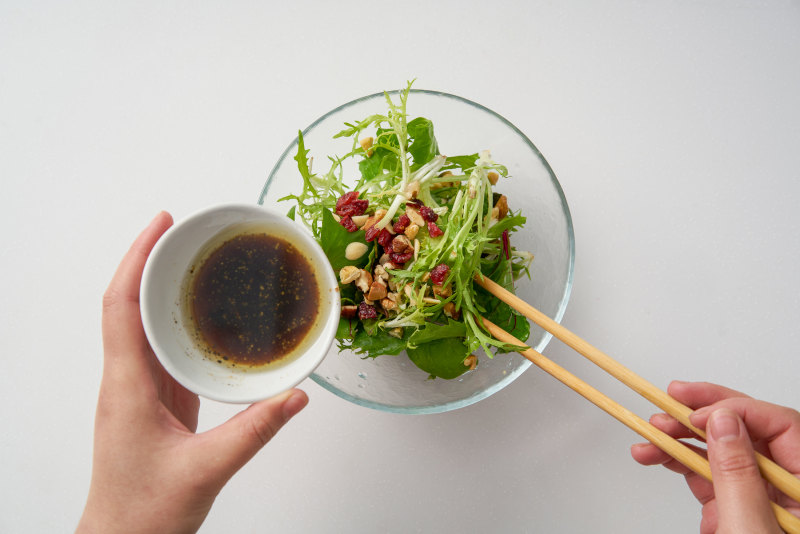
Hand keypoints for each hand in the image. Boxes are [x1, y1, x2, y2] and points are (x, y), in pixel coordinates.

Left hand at [77, 212, 308, 533]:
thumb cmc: (144, 513)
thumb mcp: (206, 469)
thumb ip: (255, 431)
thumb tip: (297, 395)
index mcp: (127, 386)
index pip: (120, 305)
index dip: (136, 258)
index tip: (161, 224)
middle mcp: (127, 379)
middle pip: (128, 302)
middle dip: (152, 259)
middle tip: (185, 230)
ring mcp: (139, 388)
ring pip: (143, 322)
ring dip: (163, 286)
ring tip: (195, 259)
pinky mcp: (155, 399)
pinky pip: (162, 346)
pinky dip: (178, 319)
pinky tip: (204, 313)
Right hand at [631, 381, 799, 533]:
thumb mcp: (751, 528)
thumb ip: (738, 475)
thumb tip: (722, 423)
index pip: (780, 425)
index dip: (736, 411)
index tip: (696, 414)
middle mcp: (783, 485)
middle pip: (747, 430)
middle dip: (704, 412)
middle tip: (670, 400)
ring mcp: (757, 497)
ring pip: (719, 449)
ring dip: (680, 437)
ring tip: (649, 433)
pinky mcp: (733, 510)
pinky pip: (705, 474)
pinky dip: (677, 462)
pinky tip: (653, 454)